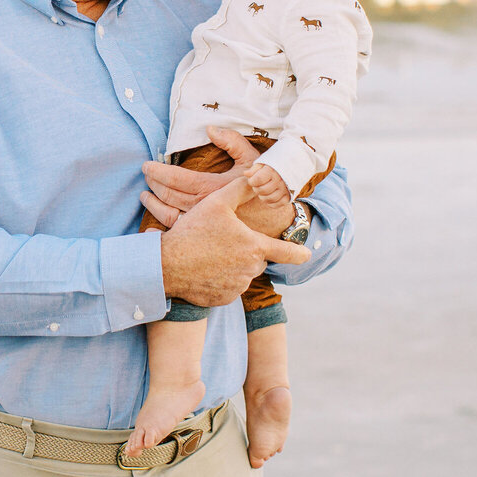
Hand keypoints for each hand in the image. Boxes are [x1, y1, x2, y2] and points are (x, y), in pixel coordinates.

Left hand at [140, 127, 291, 236]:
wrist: (281, 222)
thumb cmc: (267, 188)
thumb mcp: (253, 160)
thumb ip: (231, 141)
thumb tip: (210, 128)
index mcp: (211, 188)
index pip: (174, 178)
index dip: (156, 171)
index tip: (147, 166)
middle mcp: (203, 209)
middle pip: (167, 196)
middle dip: (153, 185)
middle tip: (146, 177)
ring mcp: (203, 226)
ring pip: (167, 216)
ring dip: (153, 204)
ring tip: (146, 195)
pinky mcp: (205, 238)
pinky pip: (177, 234)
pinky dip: (161, 230)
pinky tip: (154, 225)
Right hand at [160, 175, 309, 306]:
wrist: (168, 264)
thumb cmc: (194, 231)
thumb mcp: (217, 203)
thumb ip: (241, 189)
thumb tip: (256, 177)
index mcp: (254, 247)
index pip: (286, 252)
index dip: (298, 252)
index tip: (307, 255)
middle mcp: (250, 270)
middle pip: (256, 260)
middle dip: (245, 252)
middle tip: (222, 243)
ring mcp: (237, 287)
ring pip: (241, 274)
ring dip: (231, 265)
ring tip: (209, 255)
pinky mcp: (222, 299)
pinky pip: (227, 288)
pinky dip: (219, 280)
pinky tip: (204, 269)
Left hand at [245, 163, 290, 205]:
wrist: (292, 166)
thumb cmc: (274, 165)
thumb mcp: (263, 163)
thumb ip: (254, 169)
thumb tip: (246, 174)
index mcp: (272, 171)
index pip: (257, 180)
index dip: (252, 181)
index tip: (252, 180)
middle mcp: (280, 180)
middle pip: (262, 190)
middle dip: (256, 189)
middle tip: (258, 185)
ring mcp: (285, 189)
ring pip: (269, 199)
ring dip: (262, 197)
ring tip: (263, 191)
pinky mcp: (289, 196)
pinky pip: (277, 205)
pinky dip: (270, 203)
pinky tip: (269, 196)